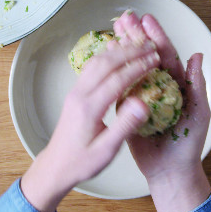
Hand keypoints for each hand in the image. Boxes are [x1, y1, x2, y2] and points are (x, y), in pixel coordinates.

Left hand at [21, 39, 159, 211]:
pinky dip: (107, 56)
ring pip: (96, 61)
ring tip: (138, 46)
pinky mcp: (75, 92)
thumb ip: (125, 126)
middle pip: (105, 63)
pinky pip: (91, 67)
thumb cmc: (82, 162)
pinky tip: (117, 54)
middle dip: (129, 51)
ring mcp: (75, 91)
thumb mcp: (106, 151)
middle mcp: (80, 94)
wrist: (56, 166)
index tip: (155, 59)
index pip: (116, 79)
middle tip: (150, 46)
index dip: (137, 66)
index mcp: (89, 108)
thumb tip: (143, 103)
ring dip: (117, 50)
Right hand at [114, 11, 210, 211]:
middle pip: (146, 55)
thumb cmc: (188, 144)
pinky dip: (113, 71)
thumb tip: (197, 56)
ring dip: (123, 48)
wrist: (169, 172)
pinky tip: (106, 57)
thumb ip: (196, 86)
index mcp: (176, 84)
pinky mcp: (128, 109)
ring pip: (131, 67)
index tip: (147, 20)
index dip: (156, 36)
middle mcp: (159, 86)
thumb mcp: (198, 114)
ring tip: (114, 29)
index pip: (165, 54)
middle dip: (136, 35)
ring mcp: (142, 96)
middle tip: (125, 17)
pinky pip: (120, 87)